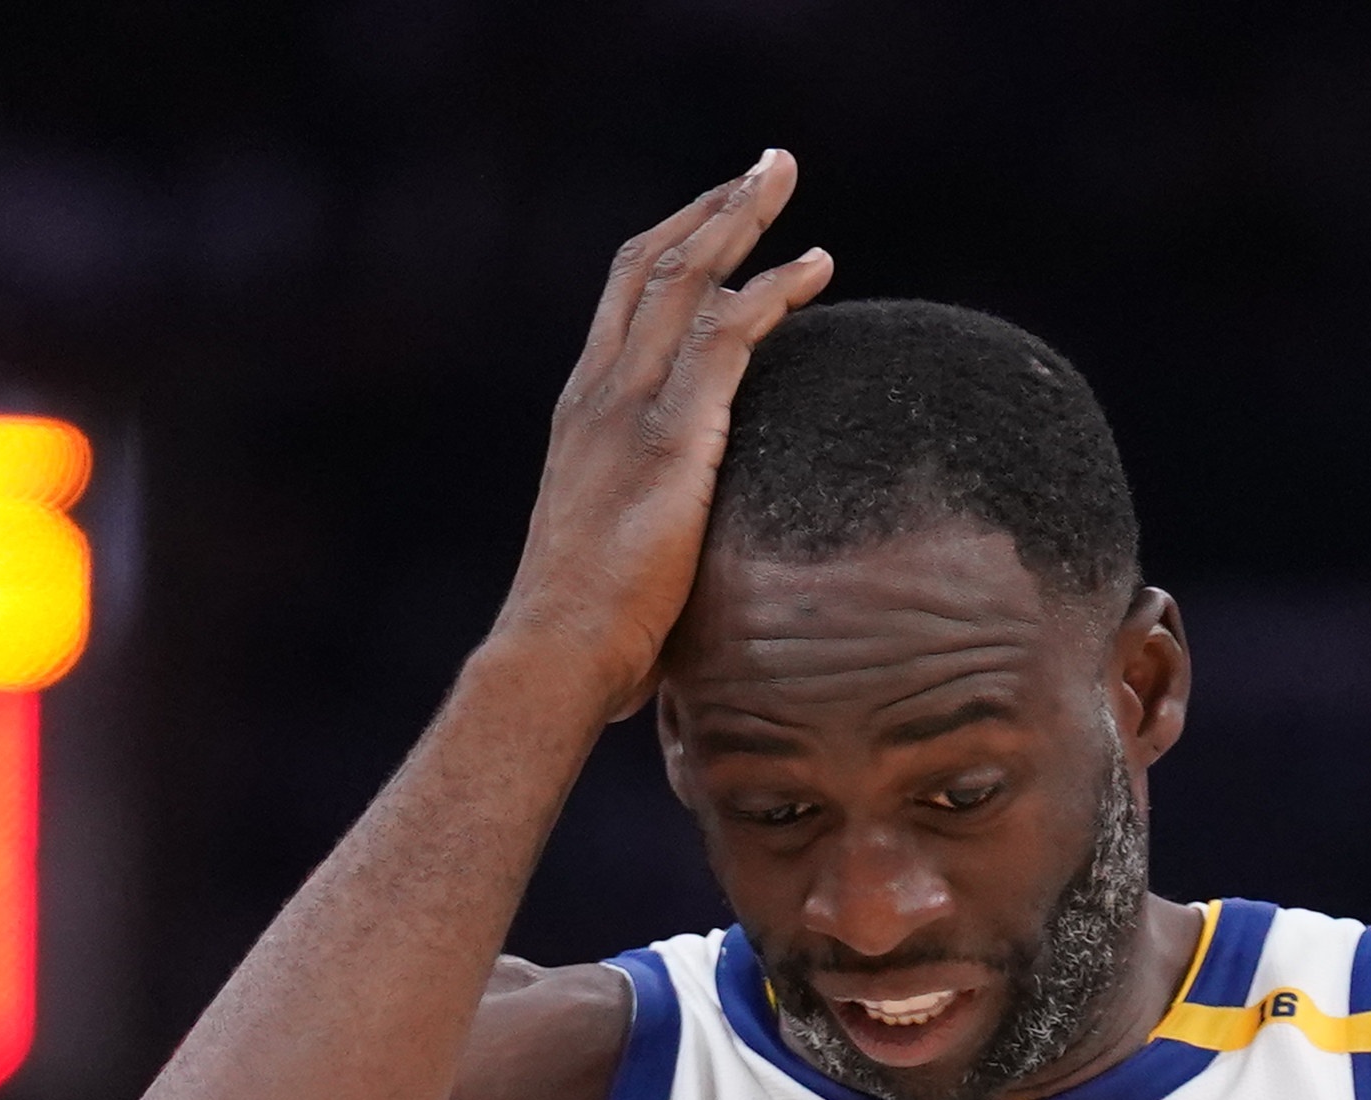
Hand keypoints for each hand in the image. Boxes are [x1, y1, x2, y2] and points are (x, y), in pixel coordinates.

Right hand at [490, 151, 834, 722]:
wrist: (553, 658)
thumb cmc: (584, 638)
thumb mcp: (610, 558)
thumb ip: (644, 530)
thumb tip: (680, 571)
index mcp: (581, 414)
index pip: (622, 300)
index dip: (669, 245)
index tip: (713, 218)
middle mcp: (598, 392)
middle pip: (651, 264)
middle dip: (710, 207)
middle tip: (764, 169)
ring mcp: (630, 408)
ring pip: (688, 278)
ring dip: (742, 218)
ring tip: (784, 176)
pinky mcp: (671, 435)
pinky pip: (729, 336)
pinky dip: (775, 292)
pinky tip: (817, 268)